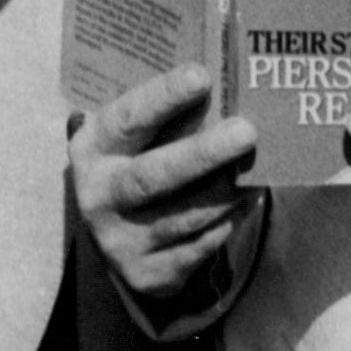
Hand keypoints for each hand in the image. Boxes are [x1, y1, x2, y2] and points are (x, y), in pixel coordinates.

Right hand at [69, 66, 258, 298]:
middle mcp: (99, 196)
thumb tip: (223, 84)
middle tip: (247, 131)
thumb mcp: (134, 138)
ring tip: (257, 168)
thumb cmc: (138, 162)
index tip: (201, 76)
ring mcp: (119, 240)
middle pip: (152, 175)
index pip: (127, 119)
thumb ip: (163, 115)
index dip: (163, 97)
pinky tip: (248, 198)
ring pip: (183, 216)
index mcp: (93, 148)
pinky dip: (228, 221)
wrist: (118, 235)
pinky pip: (197, 246)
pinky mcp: (145, 273)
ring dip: (226, 191)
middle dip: (202, 153)